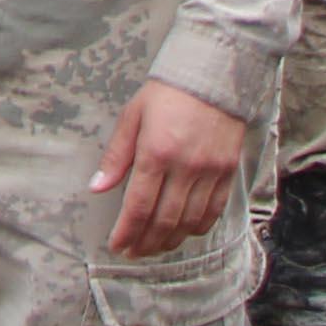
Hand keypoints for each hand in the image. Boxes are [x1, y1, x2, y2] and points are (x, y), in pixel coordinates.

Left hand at [89, 79, 250, 257]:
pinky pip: (213, 211)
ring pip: (190, 221)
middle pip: (164, 220)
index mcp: (156, 151)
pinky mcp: (228, 171)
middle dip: (145, 242)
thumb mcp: (133, 116)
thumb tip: (97, 187)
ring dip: (170, 240)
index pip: (138, 205)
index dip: (127, 232)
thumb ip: (116, 156)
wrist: (215, 73)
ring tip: (154, 247)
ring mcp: (210, 171)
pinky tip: (183, 233)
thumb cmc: (168, 92)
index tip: (117, 245)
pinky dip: (197, 228)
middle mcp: (185, 166)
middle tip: (133, 252)